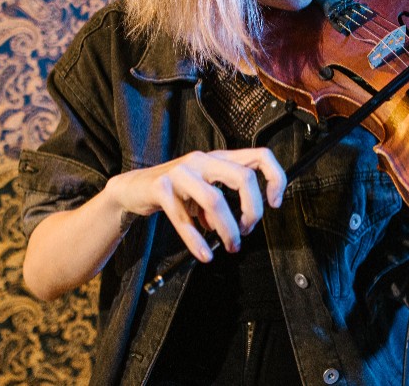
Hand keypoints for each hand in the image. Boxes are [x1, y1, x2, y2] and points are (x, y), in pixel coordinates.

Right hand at [104, 148, 285, 262]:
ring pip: (215, 200)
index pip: (259, 155)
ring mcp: (181, 172)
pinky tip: (204, 254)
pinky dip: (196, 241)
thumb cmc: (175, 190)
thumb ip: (224, 202)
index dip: (275, 177)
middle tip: (247, 230)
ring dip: (228, 229)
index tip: (275, 203)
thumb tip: (240, 225)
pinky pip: (183, 218)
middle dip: (252, 210)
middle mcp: (202, 159)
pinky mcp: (161, 187)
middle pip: (243, 177)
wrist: (133, 188)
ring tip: (230, 246)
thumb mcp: (204, 190)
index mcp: (218, 158)